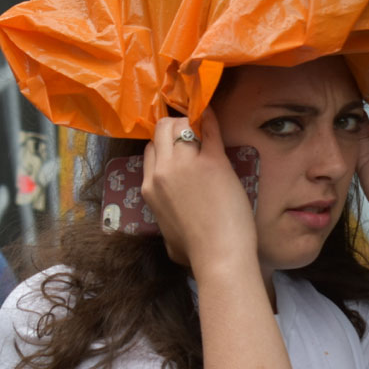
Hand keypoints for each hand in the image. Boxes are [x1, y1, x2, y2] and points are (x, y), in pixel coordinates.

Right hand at [142, 111, 256, 271]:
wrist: (218, 254)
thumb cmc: (195, 253)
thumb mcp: (166, 236)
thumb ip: (165, 221)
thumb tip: (171, 225)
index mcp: (149, 188)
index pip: (150, 150)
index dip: (163, 144)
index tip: (176, 144)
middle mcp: (163, 171)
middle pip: (162, 131)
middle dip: (175, 125)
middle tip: (191, 129)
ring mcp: (187, 164)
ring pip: (182, 126)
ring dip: (192, 122)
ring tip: (203, 123)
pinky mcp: (213, 161)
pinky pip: (209, 130)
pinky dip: (211, 119)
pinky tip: (212, 115)